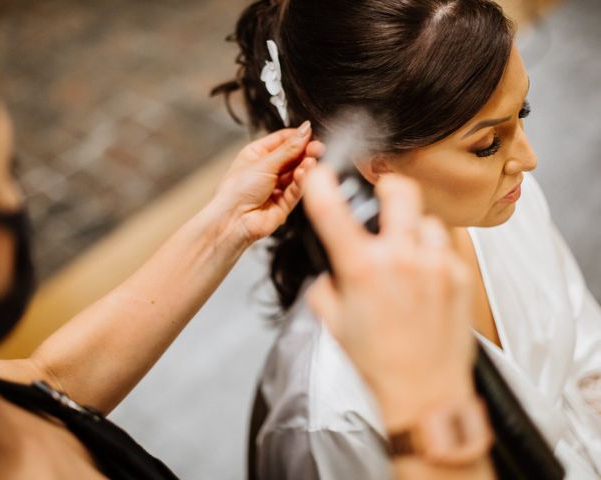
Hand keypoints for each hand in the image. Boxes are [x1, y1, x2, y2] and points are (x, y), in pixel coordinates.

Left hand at [213, 122, 322, 244]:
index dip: (297, 137)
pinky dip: (302, 182)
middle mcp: (267, 170)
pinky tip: (303, 175)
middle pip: (292, 157)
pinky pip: (296, 190)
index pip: (282, 140)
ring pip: (297, 174)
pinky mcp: (284, 204)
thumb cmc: (235, 192)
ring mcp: (276, 188)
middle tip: (316, 148)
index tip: (310, 134)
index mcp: (256, 154)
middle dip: (304, 152)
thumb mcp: (263, 163)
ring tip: (311, 162)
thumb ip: (288, 149)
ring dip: (305, 167)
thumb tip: (304, 131)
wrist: (232, 221)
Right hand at [303, 166, 475, 428]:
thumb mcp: (333, 322)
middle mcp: (401, 258)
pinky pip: (446, 248)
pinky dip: (433, 255)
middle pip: (400, 190)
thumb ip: (326, 286)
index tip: (319, 173)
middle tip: (384, 198)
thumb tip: (332, 270)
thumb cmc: (376, 363)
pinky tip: (426, 279)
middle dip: (388, 186)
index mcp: (362, 268)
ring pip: (427, 220)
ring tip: (408, 254)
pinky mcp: (461, 278)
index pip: (332, 210)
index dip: (320, 183)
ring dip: (414, 230)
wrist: (424, 394)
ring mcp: (436, 265)